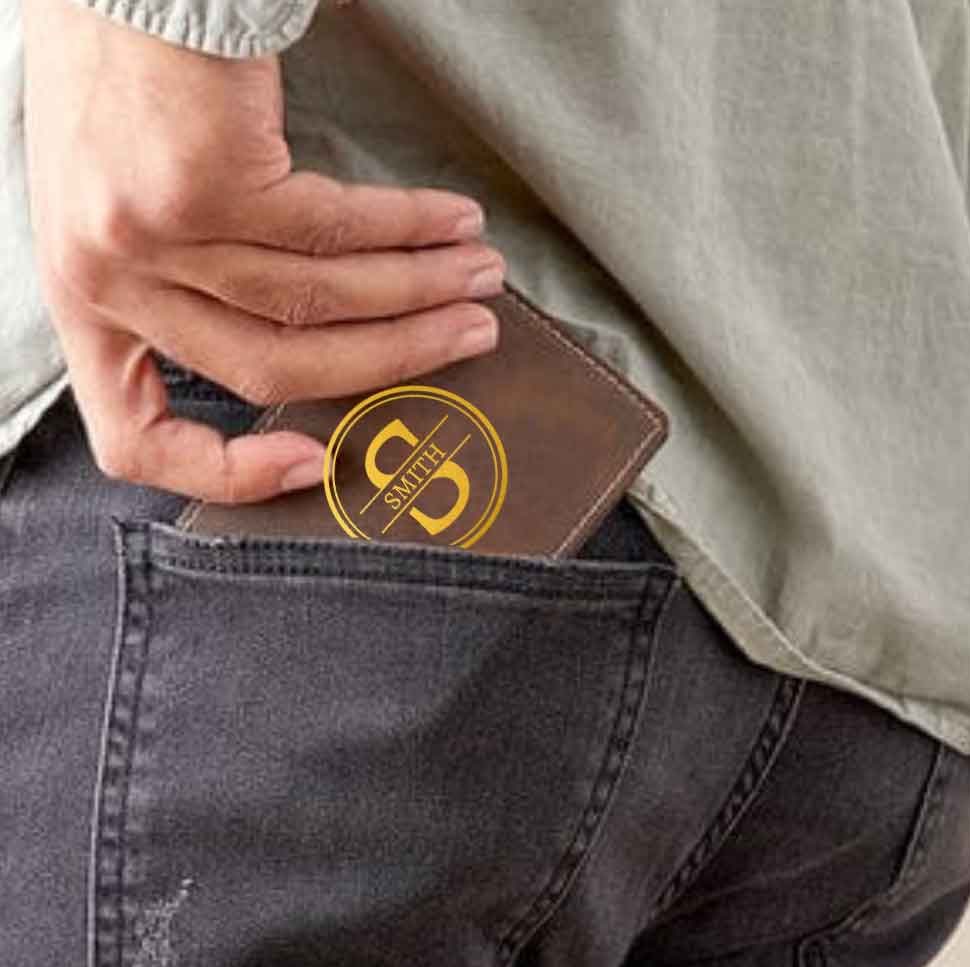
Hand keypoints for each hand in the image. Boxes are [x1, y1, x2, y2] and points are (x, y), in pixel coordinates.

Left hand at [20, 0, 505, 501]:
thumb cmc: (128, 82)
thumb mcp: (138, 214)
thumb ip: (199, 291)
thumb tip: (319, 344)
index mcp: (87, 304)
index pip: (136, 436)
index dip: (227, 475)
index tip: (313, 461)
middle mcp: (106, 279)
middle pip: (273, 369)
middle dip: (390, 360)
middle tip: (464, 337)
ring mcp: (149, 235)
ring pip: (317, 302)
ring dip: (417, 291)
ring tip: (476, 275)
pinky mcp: (201, 184)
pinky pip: (335, 233)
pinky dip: (407, 232)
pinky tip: (450, 224)